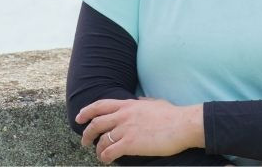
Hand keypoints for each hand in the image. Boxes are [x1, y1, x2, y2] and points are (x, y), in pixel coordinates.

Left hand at [76, 98, 203, 163]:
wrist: (182, 124)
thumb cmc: (172, 115)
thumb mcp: (153, 102)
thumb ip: (142, 102)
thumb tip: (139, 100)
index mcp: (127, 104)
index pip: (99, 106)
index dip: (86, 111)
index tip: (79, 118)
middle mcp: (122, 115)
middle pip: (96, 123)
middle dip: (87, 133)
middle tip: (84, 141)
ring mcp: (125, 129)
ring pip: (101, 140)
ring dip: (97, 149)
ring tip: (98, 154)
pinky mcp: (130, 144)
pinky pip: (110, 151)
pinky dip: (105, 157)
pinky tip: (106, 160)